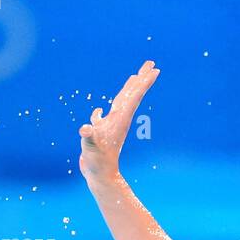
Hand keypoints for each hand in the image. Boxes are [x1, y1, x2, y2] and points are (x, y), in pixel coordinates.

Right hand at [78, 60, 159, 182]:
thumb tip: (85, 128)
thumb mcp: (91, 149)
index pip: (134, 96)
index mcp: (120, 119)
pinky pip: (102, 118)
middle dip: (141, 79)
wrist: (100, 176)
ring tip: (135, 76)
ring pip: (121, 102)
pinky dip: (100, 112)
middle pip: (132, 95)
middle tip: (151, 63)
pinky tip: (99, 110)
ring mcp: (111, 127)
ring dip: (128, 89)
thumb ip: (88, 137)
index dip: (143, 82)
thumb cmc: (97, 163)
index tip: (155, 69)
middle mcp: (119, 120)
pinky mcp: (101, 134)